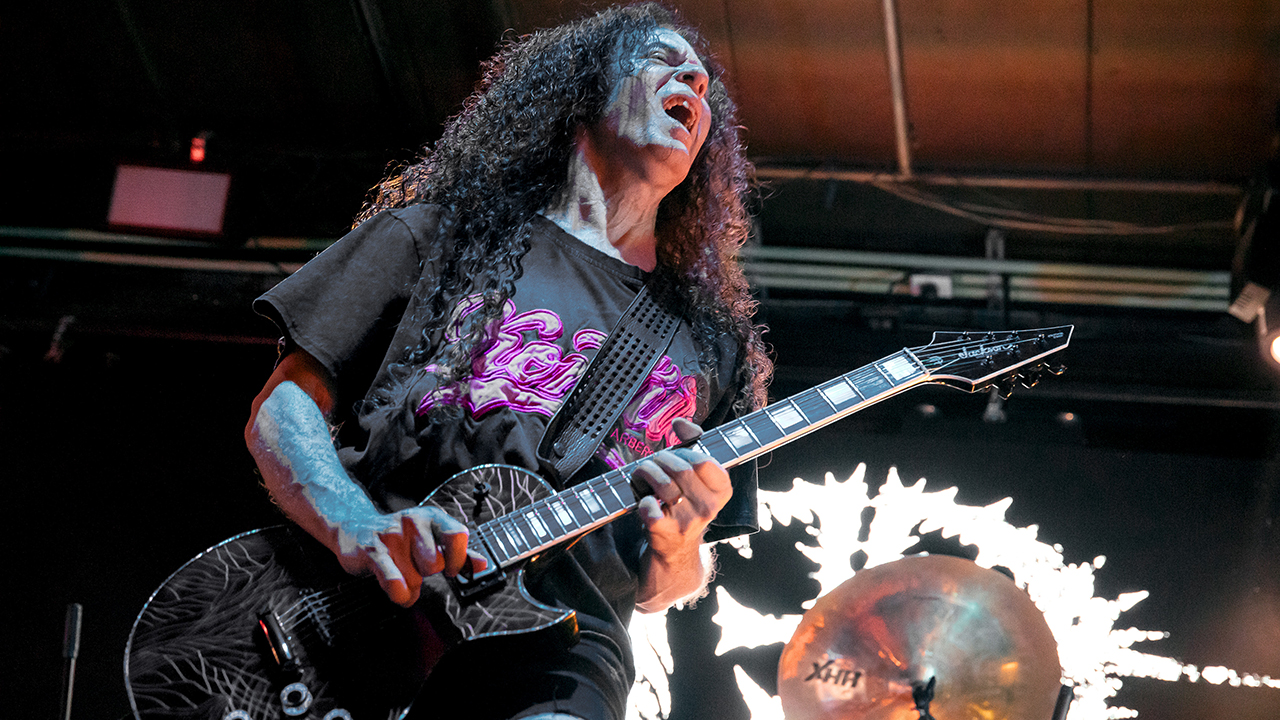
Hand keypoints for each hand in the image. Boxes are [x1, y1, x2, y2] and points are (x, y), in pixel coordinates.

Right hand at [333, 506, 488, 606]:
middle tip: (414, 566)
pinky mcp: (372, 551)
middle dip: (426, 573)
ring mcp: (391, 535)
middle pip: (435, 564)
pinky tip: (396, 589)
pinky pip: (394, 581)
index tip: (451, 570)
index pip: (457, 535)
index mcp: (432, 518)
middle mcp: (413, 522)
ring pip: (415, 578)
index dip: (458, 559)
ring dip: (409, 585)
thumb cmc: (399, 537)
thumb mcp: (431, 537)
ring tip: (399, 572)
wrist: (355, 528)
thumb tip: (482, 565)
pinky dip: (399, 593)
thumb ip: (458, 553)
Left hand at [631, 418, 731, 561]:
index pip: (703, 461)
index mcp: (721, 491)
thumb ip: (693, 444)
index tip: (677, 456)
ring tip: (643, 475)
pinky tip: (645, 501)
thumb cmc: (684, 504)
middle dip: (661, 460)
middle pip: (680, 469)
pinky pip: (649, 506)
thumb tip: (680, 423)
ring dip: (646, 473)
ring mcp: (687, 521)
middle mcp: (708, 507)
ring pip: (662, 484)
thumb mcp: (697, 477)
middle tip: (653, 463)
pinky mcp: (665, 532)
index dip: (684, 453)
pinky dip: (641, 500)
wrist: (675, 549)